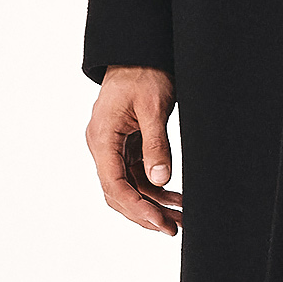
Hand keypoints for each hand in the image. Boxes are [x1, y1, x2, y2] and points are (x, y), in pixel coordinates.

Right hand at [87, 66, 182, 235]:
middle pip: (119, 193)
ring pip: (129, 188)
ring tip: (180, 218)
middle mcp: (103, 146)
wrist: (140, 53)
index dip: (137, 208)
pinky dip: (155, 189)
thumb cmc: (143, 73)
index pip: (114, 185)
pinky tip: (175, 199)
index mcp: (102, 138)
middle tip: (173, 228)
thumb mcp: (153, 108)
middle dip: (145, 214)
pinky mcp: (126, 146)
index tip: (159, 222)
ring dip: (153, 205)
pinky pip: (137, 175)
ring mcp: (113, 148)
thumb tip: (160, 180)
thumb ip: (156, 145)